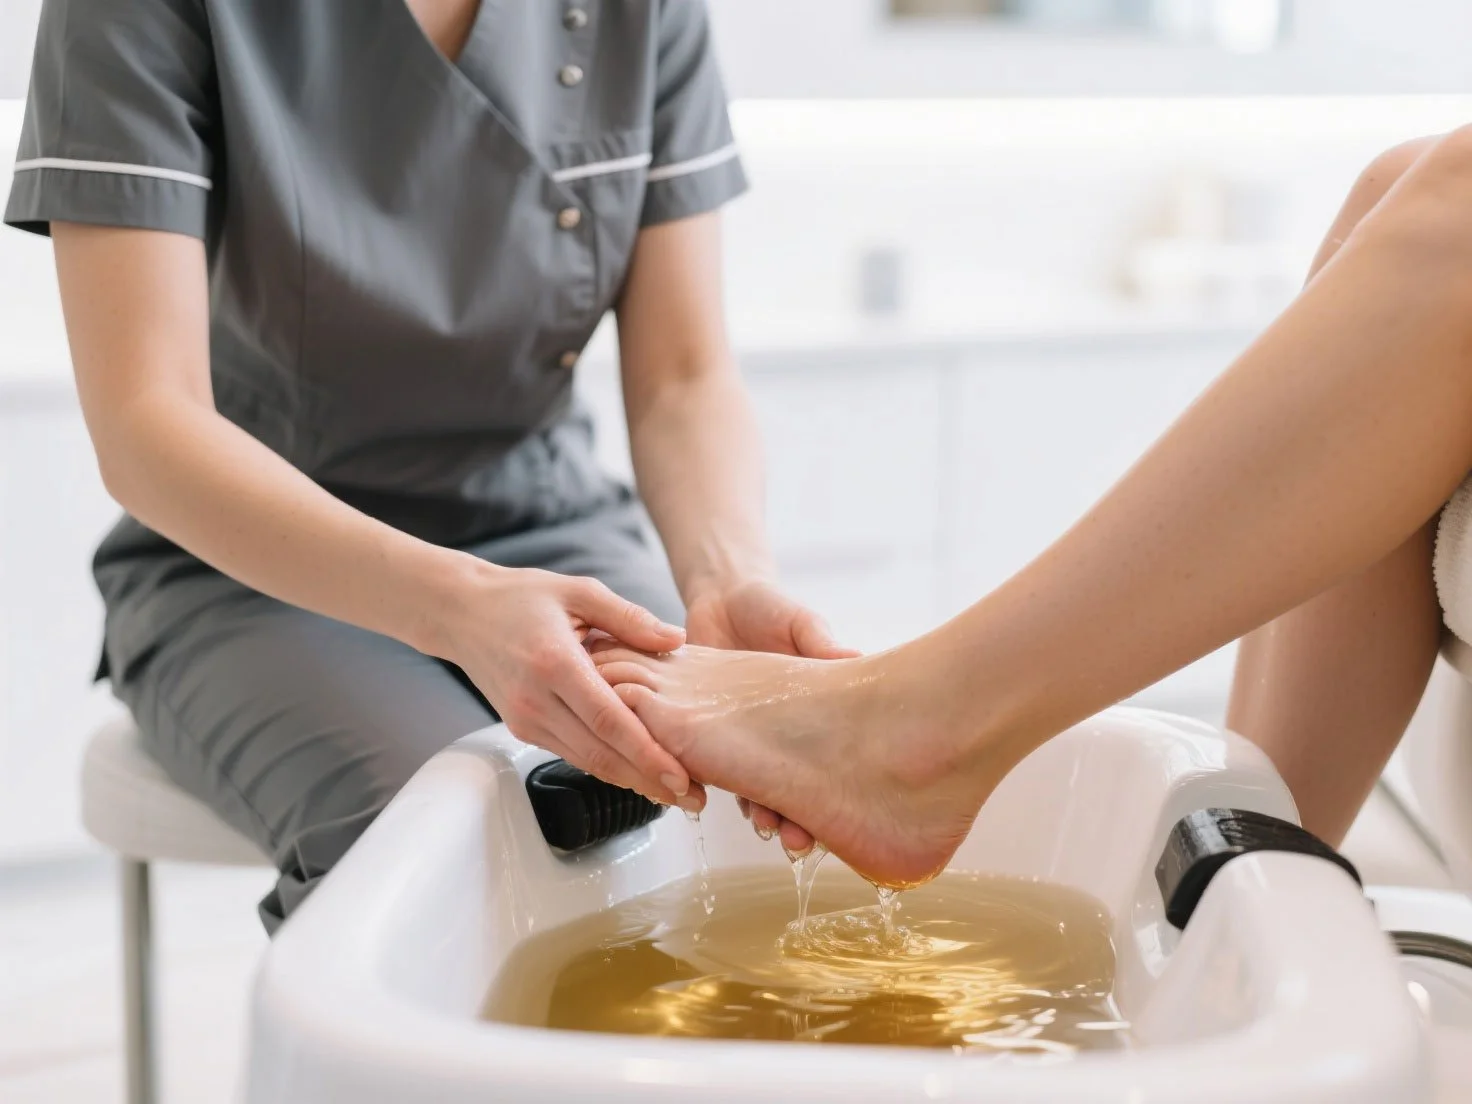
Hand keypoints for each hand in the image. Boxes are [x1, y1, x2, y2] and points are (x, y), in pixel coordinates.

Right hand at [441, 559, 703, 810]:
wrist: (461, 613)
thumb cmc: (522, 597)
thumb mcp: (578, 591)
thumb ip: (628, 617)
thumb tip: (677, 640)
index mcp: (555, 663)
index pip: (608, 721)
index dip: (646, 753)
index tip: (681, 775)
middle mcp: (537, 700)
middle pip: (600, 754)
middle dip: (649, 781)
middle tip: (694, 798)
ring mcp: (526, 720)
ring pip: (587, 762)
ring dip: (632, 781)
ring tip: (677, 793)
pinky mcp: (524, 729)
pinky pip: (573, 753)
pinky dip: (608, 765)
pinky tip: (640, 772)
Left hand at [685, 578, 856, 847]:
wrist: (716, 600)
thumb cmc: (768, 607)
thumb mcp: (798, 621)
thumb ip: (818, 642)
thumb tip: (855, 655)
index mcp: (816, 712)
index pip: (832, 759)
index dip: (836, 790)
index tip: (840, 815)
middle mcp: (784, 736)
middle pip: (796, 786)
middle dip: (799, 817)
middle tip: (800, 840)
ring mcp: (746, 740)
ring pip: (758, 786)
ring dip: (763, 810)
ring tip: (767, 828)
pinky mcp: (706, 734)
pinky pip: (712, 767)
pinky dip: (715, 784)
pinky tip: (717, 799)